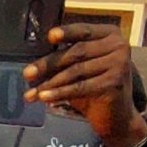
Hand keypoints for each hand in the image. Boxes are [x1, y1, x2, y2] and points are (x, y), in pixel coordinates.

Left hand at [25, 24, 145, 146]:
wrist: (115, 115)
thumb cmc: (94, 88)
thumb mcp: (80, 69)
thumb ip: (65, 60)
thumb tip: (33, 65)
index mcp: (110, 34)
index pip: (84, 31)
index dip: (66, 32)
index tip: (49, 36)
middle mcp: (118, 45)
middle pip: (76, 52)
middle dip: (48, 64)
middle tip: (27, 74)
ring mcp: (119, 63)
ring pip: (76, 71)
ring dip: (50, 82)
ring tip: (31, 93)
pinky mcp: (114, 82)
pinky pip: (80, 87)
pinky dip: (59, 93)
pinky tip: (43, 98)